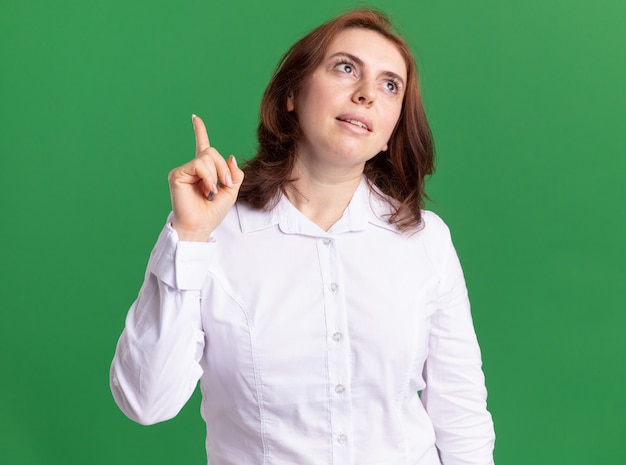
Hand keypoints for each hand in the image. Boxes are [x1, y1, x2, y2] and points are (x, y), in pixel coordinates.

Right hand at [168, 115, 243, 240]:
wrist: (201, 226)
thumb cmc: (213, 212)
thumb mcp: (232, 191)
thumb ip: (235, 173)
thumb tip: (230, 156)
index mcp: (204, 171)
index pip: (202, 146)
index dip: (199, 131)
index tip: (195, 118)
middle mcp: (192, 168)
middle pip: (212, 152)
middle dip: (224, 168)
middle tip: (225, 185)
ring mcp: (184, 170)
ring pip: (207, 157)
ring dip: (217, 174)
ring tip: (212, 191)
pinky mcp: (177, 174)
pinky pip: (199, 164)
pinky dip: (208, 177)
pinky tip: (206, 190)